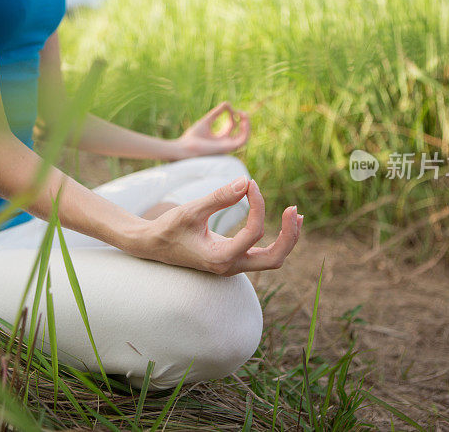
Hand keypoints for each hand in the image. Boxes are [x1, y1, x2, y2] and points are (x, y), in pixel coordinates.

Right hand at [135, 176, 302, 275]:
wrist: (152, 245)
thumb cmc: (168, 228)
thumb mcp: (191, 210)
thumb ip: (219, 197)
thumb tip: (245, 181)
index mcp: (220, 258)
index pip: (254, 233)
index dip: (258, 205)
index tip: (250, 184)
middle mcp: (230, 267)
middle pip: (275, 259)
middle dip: (289, 235)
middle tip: (294, 210)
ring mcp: (233, 267)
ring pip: (273, 259)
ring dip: (287, 239)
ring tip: (295, 215)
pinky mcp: (233, 260)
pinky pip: (264, 255)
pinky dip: (277, 239)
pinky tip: (284, 222)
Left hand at [175, 101, 249, 158]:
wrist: (185, 148)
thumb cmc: (193, 137)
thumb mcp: (207, 121)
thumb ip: (217, 112)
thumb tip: (228, 103)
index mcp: (220, 137)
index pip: (232, 125)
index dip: (233, 114)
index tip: (228, 107)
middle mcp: (225, 143)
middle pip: (241, 132)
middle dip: (244, 121)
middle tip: (242, 112)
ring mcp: (227, 146)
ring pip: (244, 137)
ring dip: (247, 126)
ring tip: (244, 115)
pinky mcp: (227, 148)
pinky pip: (242, 141)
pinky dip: (245, 132)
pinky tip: (243, 123)